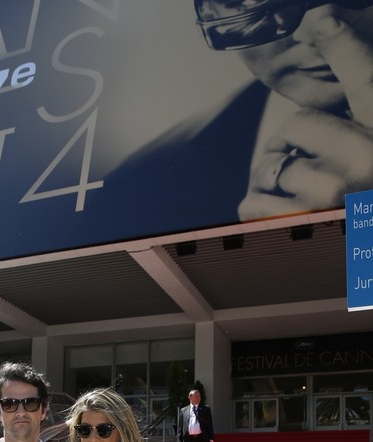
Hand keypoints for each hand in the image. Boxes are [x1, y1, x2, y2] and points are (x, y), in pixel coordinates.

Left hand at [239, 13, 372, 219]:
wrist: (371, 244)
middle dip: (290, 142)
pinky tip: (274, 209)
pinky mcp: (307, 227)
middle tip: (301, 159)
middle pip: (299, 127)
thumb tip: (319, 53)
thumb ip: (358, 103)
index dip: (341, 40)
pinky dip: (255, 205)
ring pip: (274, 167)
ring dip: (272, 175)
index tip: (320, 17)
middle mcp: (366, 158)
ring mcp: (335, 195)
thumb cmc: (367, 192)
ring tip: (291, 189)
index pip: (366, 75)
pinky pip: (255, 206)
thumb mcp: (371, 139)